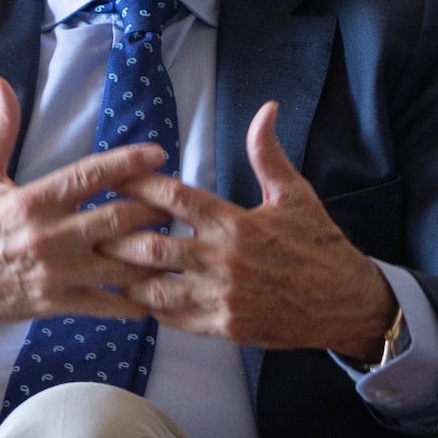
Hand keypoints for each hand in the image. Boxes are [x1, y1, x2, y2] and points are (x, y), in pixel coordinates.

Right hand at [0, 76, 184, 352]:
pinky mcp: (54, 304)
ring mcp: (54, 274)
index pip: (89, 176)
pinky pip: (104, 305)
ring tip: (177, 245)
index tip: (157, 154)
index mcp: (31, 201)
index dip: (128, 164)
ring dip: (152, 255)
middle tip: (177, 201)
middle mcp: (47, 237)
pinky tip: (155, 298)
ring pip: (120, 265)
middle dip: (153, 210)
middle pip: (117, 220)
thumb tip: (1, 83)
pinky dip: (132, 304)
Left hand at [110, 103, 401, 355]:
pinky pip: (175, 319)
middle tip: (92, 229)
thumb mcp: (295, 195)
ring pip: (155, 289)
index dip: (139, 185)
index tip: (114, 178)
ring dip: (126, 278)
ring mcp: (221, 297)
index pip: (175, 198)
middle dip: (118, 238)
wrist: (345, 303)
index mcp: (235, 223)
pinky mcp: (223, 327)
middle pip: (153, 247)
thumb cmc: (319, 245)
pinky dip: (150, 308)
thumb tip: (265, 109)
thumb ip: (268, 154)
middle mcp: (223, 260)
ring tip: (99, 267)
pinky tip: (132, 298)